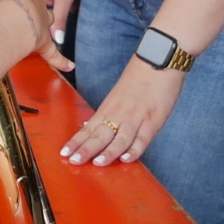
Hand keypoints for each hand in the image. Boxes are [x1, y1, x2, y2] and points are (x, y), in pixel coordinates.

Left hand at [61, 55, 184, 165]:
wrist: (158, 60)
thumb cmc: (138, 79)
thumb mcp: (117, 96)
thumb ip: (106, 114)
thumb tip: (91, 127)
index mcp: (108, 108)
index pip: (88, 129)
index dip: (76, 142)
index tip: (64, 153)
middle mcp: (119, 114)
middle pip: (100, 135)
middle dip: (86, 149)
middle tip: (75, 161)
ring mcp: (136, 118)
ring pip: (120, 138)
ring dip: (109, 152)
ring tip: (98, 163)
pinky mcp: (153, 121)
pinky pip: (143, 138)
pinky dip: (135, 150)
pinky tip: (127, 159)